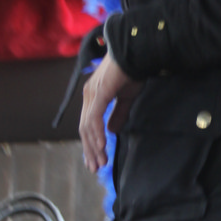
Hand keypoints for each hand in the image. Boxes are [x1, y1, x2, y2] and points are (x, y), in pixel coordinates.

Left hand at [79, 51, 141, 172]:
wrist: (136, 53)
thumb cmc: (132, 71)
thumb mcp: (126, 98)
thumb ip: (118, 114)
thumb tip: (112, 131)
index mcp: (93, 96)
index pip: (87, 125)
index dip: (91, 144)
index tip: (96, 160)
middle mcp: (88, 95)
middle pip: (84, 129)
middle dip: (90, 150)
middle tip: (95, 168)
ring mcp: (92, 94)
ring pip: (87, 127)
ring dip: (94, 147)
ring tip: (101, 162)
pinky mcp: (99, 94)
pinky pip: (95, 118)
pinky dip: (97, 134)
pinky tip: (103, 147)